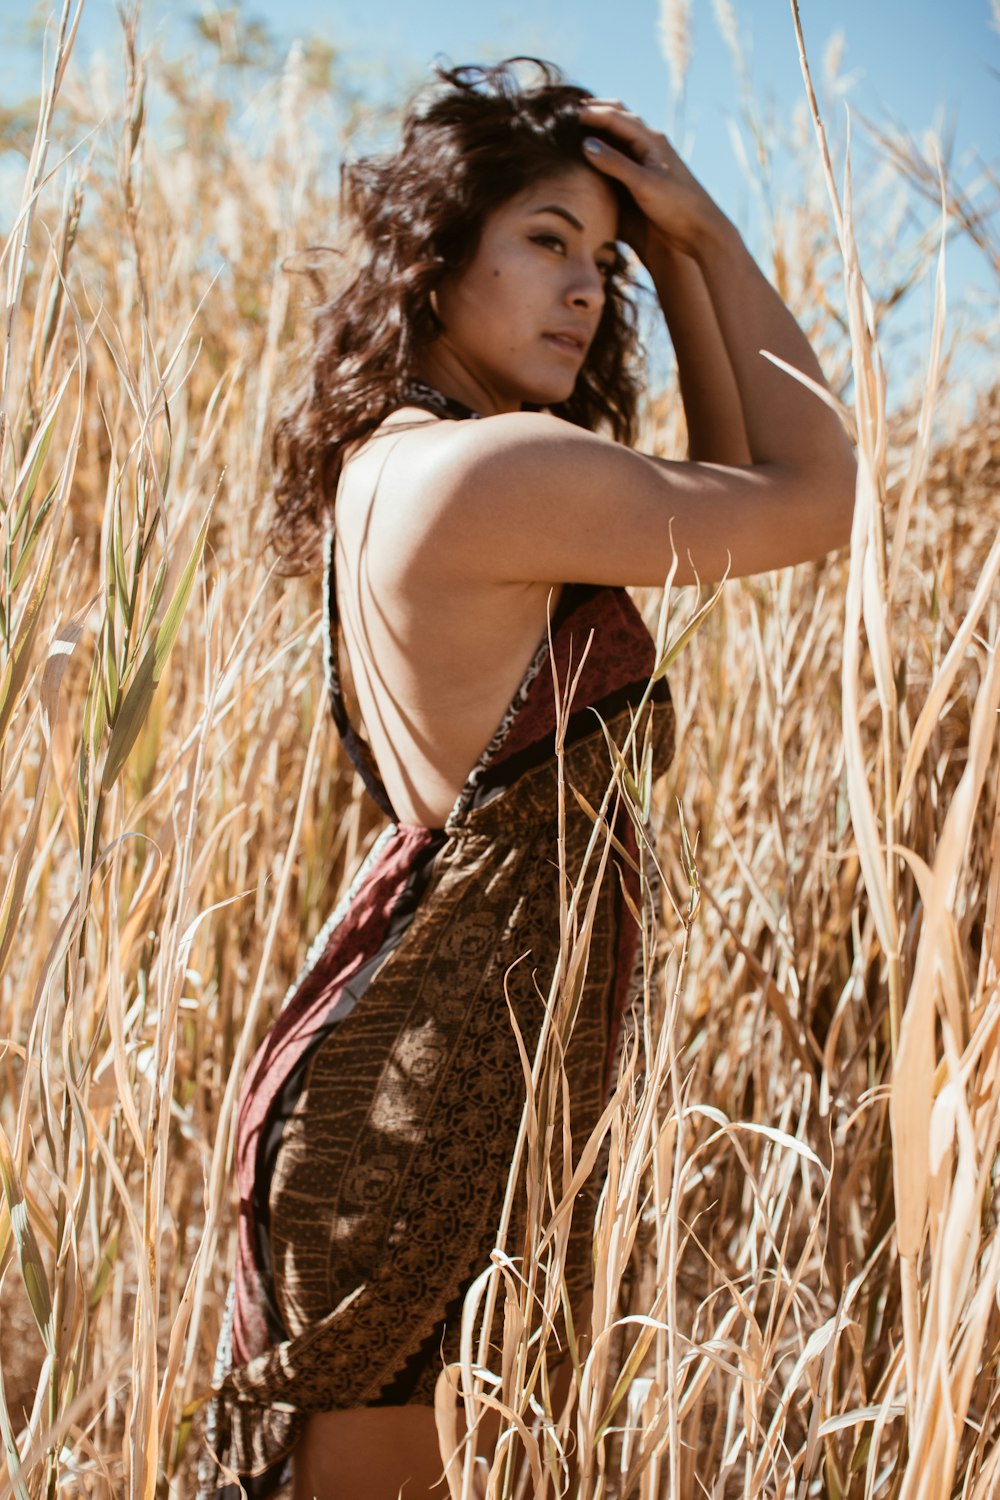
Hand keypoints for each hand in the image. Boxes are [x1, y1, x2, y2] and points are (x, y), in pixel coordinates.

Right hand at [577, 101, 726, 264]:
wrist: (702, 232)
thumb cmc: (678, 207)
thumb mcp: (644, 185)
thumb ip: (615, 164)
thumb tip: (587, 144)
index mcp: (652, 141)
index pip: (617, 117)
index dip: (592, 114)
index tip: (569, 115)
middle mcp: (652, 145)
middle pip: (622, 117)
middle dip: (599, 111)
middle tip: (574, 111)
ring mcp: (652, 160)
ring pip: (624, 134)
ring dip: (604, 127)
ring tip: (583, 127)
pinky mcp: (651, 177)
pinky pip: (626, 153)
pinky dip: (610, 148)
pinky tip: (600, 155)